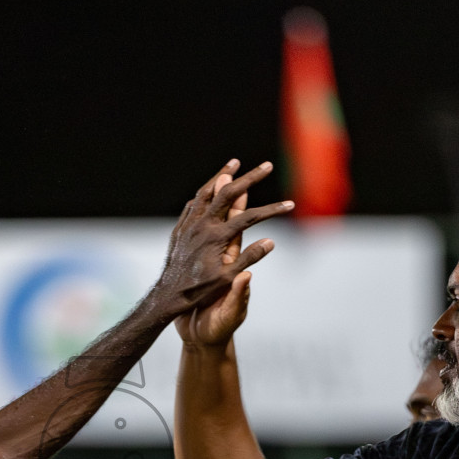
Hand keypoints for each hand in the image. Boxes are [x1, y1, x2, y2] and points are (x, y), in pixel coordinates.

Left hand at [152, 159, 291, 320]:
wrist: (168, 295)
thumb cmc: (200, 290)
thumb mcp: (228, 279)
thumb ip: (249, 258)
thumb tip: (271, 241)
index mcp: (217, 237)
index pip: (250, 217)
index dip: (272, 210)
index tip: (290, 204)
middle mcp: (203, 225)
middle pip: (229, 192)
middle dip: (251, 177)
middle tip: (267, 166)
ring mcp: (190, 224)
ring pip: (207, 191)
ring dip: (222, 175)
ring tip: (234, 164)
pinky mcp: (181, 227)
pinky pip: (194, 202)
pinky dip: (206, 191)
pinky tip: (211, 188)